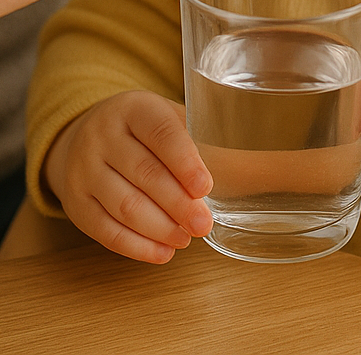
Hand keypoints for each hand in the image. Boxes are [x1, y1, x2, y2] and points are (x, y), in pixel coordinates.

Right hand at [43, 91, 213, 262]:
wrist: (86, 136)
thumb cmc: (147, 132)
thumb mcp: (174, 119)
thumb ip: (213, 138)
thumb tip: (285, 165)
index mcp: (134, 108)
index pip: (160, 133)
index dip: (185, 162)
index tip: (206, 188)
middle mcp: (102, 134)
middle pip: (143, 174)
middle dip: (178, 205)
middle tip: (205, 225)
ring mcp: (82, 169)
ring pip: (123, 206)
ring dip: (160, 228)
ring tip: (187, 239)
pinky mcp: (75, 202)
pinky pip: (105, 230)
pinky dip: (137, 246)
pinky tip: (163, 252)